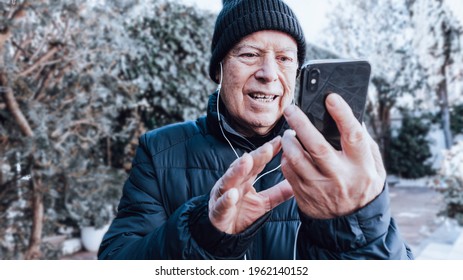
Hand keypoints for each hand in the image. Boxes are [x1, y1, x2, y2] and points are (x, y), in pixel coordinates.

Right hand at [209, 136, 293, 233]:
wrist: (223, 232)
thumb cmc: (241, 213)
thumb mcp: (264, 203)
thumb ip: (278, 193)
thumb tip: (296, 183)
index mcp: (245, 179)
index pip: (257, 162)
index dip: (267, 152)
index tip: (280, 141)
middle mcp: (233, 183)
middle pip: (244, 167)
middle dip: (255, 156)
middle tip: (268, 147)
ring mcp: (223, 195)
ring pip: (229, 180)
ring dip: (238, 170)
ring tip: (248, 161)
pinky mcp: (218, 210)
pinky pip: (222, 204)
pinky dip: (226, 198)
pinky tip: (233, 193)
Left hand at [281, 93, 385, 218]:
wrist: (351, 222)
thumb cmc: (363, 185)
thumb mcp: (374, 166)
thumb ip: (364, 143)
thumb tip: (350, 116)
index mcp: (361, 166)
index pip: (353, 136)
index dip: (342, 114)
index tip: (331, 98)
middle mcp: (340, 177)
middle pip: (317, 146)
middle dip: (301, 124)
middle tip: (291, 109)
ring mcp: (320, 188)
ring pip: (297, 159)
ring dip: (288, 142)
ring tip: (288, 133)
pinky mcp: (304, 196)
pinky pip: (289, 172)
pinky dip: (286, 158)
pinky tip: (289, 152)